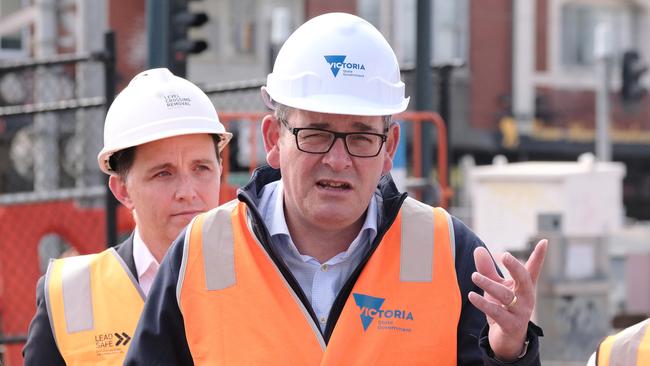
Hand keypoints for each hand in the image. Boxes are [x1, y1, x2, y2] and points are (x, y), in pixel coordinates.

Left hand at [468, 239, 547, 360]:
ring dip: (488, 284)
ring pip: (505, 295)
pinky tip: (471, 296)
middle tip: (504, 255)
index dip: (539, 255)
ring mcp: (520, 312)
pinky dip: (483, 303)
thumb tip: (478, 249)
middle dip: (515, 267)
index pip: (533, 268)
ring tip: (474, 276)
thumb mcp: (495, 287)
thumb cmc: (503, 307)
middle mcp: (526, 297)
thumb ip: (487, 270)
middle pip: (524, 279)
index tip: (544, 241)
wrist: (507, 338)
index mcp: (524, 286)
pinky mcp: (511, 324)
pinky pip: (497, 312)